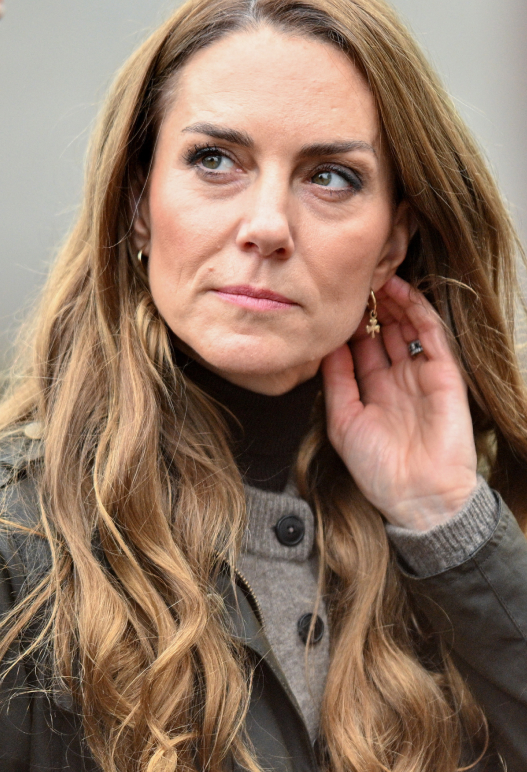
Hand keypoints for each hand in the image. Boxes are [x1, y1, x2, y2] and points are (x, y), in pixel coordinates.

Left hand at [321, 275, 477, 530]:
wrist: (417, 496)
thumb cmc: (377, 468)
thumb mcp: (343, 419)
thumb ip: (335, 381)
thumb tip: (325, 346)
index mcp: (374, 390)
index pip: (361, 347)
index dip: (349, 324)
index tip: (331, 301)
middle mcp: (398, 379)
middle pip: (384, 332)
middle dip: (369, 307)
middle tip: (352, 279)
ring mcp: (422, 375)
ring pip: (407, 328)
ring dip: (392, 302)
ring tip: (373, 276)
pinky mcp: (445, 375)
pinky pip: (432, 336)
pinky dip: (417, 311)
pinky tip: (401, 291)